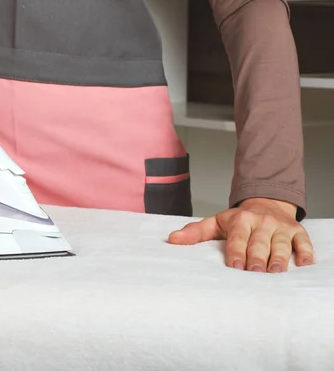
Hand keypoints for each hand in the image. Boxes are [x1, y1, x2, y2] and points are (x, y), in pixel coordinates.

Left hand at [168, 198, 312, 272]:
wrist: (267, 203)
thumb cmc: (239, 220)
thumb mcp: (216, 222)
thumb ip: (195, 232)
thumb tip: (171, 239)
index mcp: (241, 220)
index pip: (238, 238)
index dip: (236, 251)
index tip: (234, 265)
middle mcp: (262, 222)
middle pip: (259, 243)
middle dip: (257, 258)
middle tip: (254, 273)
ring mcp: (281, 227)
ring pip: (281, 244)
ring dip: (279, 258)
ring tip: (276, 272)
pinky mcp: (298, 232)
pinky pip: (303, 243)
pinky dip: (305, 253)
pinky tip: (303, 264)